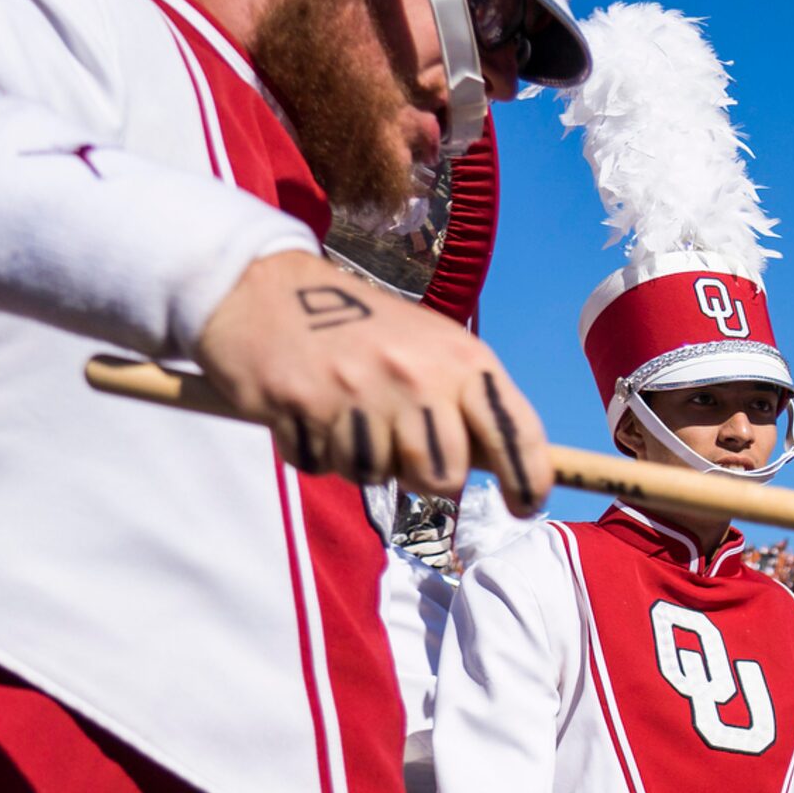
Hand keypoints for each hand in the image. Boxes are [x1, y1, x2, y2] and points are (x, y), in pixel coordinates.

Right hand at [193, 251, 552, 508]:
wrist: (265, 287)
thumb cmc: (366, 329)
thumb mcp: (436, 348)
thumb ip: (471, 403)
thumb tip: (513, 469)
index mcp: (461, 360)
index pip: (514, 433)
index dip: (527, 481)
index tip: (525, 505)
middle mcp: (416, 375)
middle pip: (444, 477)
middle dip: (424, 475)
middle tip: (401, 442)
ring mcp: (357, 391)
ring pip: (376, 478)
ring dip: (361, 460)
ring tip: (349, 415)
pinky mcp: (300, 405)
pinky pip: (321, 466)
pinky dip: (315, 450)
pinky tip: (311, 410)